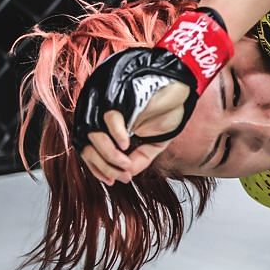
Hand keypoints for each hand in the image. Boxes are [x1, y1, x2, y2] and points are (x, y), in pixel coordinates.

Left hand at [73, 47, 198, 184]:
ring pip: (94, 135)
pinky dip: (115, 135)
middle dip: (103, 167)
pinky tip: (126, 144)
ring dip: (109, 156)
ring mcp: (108, 105)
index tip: (113, 181)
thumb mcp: (154, 143)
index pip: (89, 150)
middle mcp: (101, 115)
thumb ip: (139, 159)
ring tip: (127, 164)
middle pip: (86, 146)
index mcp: (107, 127)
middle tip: (122, 175)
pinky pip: (108, 118)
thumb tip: (125, 175)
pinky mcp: (117, 95)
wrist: (183, 88)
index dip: (98, 168)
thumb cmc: (168, 110)